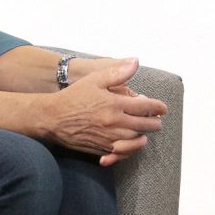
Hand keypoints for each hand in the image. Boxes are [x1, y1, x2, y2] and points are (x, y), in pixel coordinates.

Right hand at [48, 58, 168, 164]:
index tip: (162, 108)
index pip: (146, 107)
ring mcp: (109, 138)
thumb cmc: (73, 97)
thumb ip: (117, 72)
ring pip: (137, 140)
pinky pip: (123, 153)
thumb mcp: (94, 80)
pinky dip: (131, 149)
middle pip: (145, 125)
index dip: (158, 107)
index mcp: (115, 104)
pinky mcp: (102, 148)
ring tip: (145, 131)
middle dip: (154, 122)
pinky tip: (132, 144)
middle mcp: (115, 123)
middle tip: (156, 119)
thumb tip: (136, 62)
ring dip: (144, 135)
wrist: (52, 118)